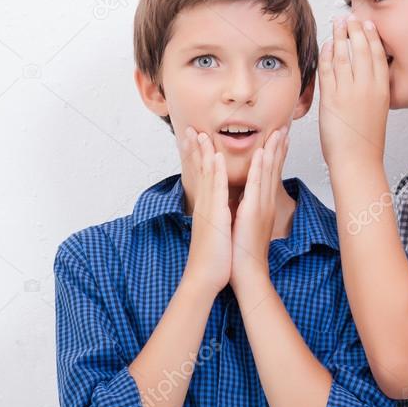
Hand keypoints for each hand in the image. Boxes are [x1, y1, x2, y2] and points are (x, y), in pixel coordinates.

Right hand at [179, 127, 231, 294]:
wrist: (205, 278)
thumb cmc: (212, 258)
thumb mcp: (213, 232)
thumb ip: (213, 218)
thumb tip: (215, 211)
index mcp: (206, 208)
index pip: (202, 178)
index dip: (198, 159)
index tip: (196, 141)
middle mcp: (204, 205)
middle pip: (199, 172)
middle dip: (195, 149)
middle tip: (190, 129)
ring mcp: (208, 209)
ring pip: (206, 175)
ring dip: (204, 153)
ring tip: (201, 133)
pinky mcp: (215, 216)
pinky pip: (217, 190)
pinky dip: (216, 172)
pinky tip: (216, 157)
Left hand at [229, 129, 287, 289]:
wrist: (247, 273)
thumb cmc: (244, 253)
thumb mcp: (246, 226)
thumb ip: (247, 210)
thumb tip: (243, 201)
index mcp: (263, 206)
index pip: (271, 175)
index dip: (276, 156)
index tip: (280, 139)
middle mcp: (266, 203)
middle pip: (274, 170)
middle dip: (279, 147)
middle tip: (285, 128)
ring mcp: (261, 206)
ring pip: (268, 173)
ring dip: (273, 151)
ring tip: (278, 132)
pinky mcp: (252, 211)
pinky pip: (257, 184)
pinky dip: (260, 167)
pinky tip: (262, 152)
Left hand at [317, 15, 389, 168]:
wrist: (357, 161)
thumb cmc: (366, 142)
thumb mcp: (377, 111)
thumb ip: (373, 92)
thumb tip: (366, 77)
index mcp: (382, 90)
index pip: (378, 55)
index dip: (372, 36)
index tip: (367, 24)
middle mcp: (368, 87)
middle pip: (362, 49)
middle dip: (356, 29)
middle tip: (350, 16)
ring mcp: (350, 92)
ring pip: (345, 55)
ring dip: (341, 36)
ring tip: (337, 23)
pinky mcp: (332, 98)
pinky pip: (329, 69)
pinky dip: (328, 53)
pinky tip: (327, 44)